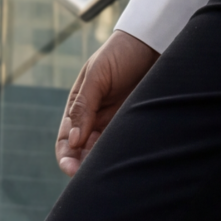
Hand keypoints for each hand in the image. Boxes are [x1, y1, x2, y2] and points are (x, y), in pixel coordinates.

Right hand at [56, 29, 159, 174]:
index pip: (66, 140)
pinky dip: (123, 155)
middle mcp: (94, 118)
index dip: (66, 157)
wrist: (154, 42)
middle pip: (83, 152)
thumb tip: (73, 140)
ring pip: (104, 152)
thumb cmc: (121, 53)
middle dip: (84, 167)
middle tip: (91, 178)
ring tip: (109, 174)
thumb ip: (84, 106)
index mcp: (78, 106)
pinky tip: (126, 162)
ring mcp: (115, 123)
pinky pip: (125, 145)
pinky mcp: (135, 124)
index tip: (72, 169)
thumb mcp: (98, 75)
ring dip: (103, 164)